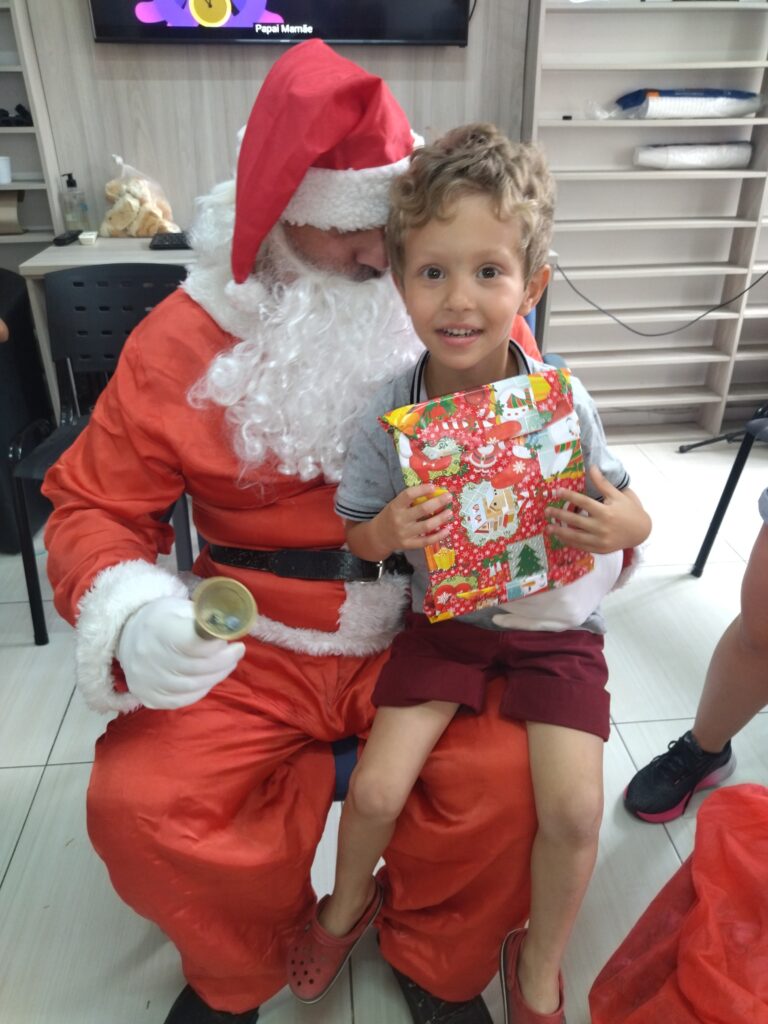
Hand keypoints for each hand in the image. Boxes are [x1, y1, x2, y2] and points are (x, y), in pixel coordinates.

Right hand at [117, 596, 245, 709]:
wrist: (127, 636)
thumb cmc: (163, 618)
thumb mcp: (181, 607)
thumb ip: (205, 617)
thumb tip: (233, 626)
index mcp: (158, 628)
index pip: (192, 643)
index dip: (216, 645)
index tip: (232, 640)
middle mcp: (148, 656)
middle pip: (196, 667)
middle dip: (223, 661)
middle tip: (237, 652)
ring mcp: (146, 680)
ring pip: (192, 685)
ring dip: (217, 676)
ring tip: (227, 664)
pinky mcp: (147, 696)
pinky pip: (181, 700)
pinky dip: (201, 690)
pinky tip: (209, 679)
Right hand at [369, 484, 452, 555]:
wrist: (379, 536)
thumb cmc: (391, 517)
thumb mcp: (395, 505)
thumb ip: (410, 501)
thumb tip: (434, 493)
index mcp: (395, 506)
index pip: (408, 495)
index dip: (422, 489)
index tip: (433, 486)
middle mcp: (400, 519)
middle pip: (422, 510)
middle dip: (438, 502)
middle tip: (449, 497)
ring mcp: (405, 533)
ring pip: (427, 525)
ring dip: (441, 518)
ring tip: (450, 513)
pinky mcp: (409, 544)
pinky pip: (427, 541)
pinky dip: (439, 536)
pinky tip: (447, 530)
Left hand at [545, 466, 650, 553]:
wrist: (641, 531)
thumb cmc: (629, 510)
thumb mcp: (617, 495)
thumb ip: (602, 483)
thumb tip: (592, 466)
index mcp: (606, 512)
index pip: (583, 502)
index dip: (569, 496)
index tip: (556, 491)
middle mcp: (602, 527)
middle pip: (576, 520)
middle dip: (559, 515)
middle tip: (546, 511)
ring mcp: (600, 540)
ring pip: (576, 536)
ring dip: (560, 531)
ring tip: (548, 527)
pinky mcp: (600, 549)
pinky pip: (581, 546)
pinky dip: (569, 542)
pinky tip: (560, 536)